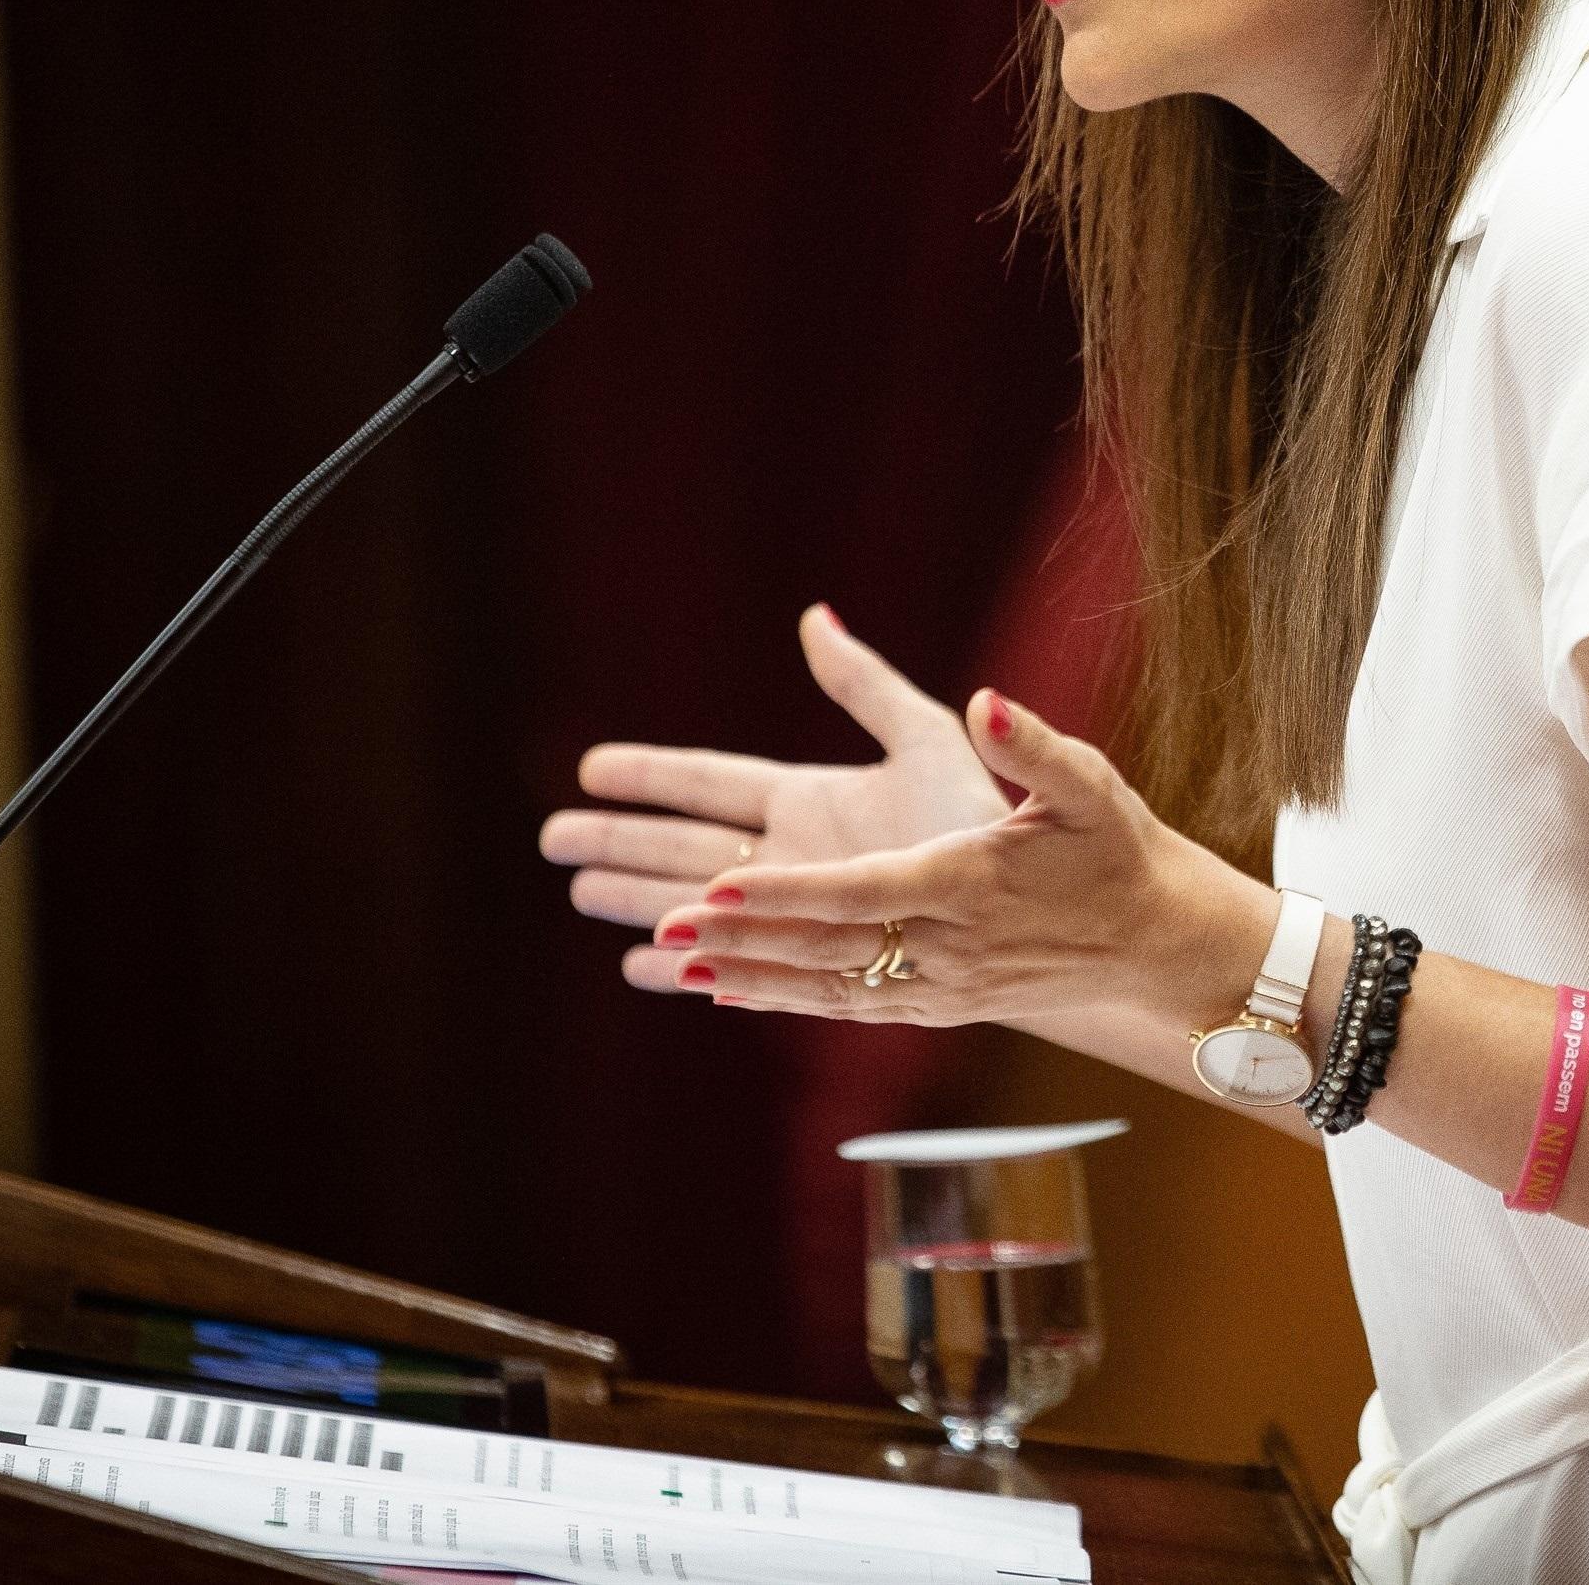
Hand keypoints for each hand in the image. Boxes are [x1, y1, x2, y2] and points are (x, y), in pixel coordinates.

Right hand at [539, 605, 1012, 962]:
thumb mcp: (925, 739)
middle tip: (551, 838)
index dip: (652, 775)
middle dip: (618, 841)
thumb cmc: (985, 815)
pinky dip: (690, 969)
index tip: (591, 767)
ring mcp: (796, 909)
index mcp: (810, 796)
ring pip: (695, 902)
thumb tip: (814, 618)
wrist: (1037, 899)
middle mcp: (792, 853)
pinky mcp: (812, 957)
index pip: (712, 781)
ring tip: (578, 892)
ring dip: (637, 898)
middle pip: (684, 845)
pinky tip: (643, 968)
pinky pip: (737, 964)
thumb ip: (865, 685)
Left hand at [644, 691, 1268, 1027]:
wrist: (1160, 946)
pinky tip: (730, 991)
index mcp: (969, 881)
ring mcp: (941, 986)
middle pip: (826, 946)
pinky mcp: (940, 1005)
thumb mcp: (1087, 784)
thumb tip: (986, 699)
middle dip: (741, 937)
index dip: (788, 893)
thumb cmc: (1120, 851)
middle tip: (662, 927)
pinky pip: (848, 1007)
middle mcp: (947, 945)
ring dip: (748, 972)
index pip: (861, 891)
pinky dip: (784, 998)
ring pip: (826, 985)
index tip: (722, 885)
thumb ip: (1030, 744)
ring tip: (670, 959)